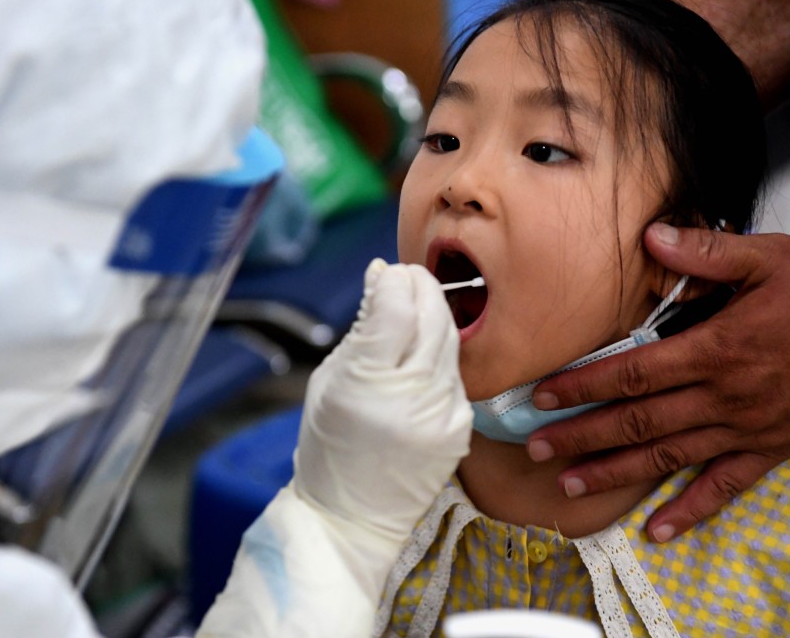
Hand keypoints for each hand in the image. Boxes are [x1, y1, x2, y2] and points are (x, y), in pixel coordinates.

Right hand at [296, 258, 471, 543]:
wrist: (353, 517)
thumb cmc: (329, 446)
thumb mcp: (328, 382)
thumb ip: (362, 332)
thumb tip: (383, 279)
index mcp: (367, 384)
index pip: (397, 306)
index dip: (392, 279)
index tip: (383, 272)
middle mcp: (413, 397)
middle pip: (433, 314)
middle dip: (419, 286)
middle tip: (403, 277)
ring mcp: (444, 414)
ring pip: (450, 339)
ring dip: (432, 314)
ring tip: (410, 309)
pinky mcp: (461, 427)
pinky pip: (455, 373)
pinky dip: (438, 354)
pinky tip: (420, 354)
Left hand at [527, 223, 789, 541]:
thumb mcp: (770, 258)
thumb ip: (706, 252)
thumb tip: (653, 235)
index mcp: (715, 350)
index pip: (632, 372)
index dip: (583, 385)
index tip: (543, 395)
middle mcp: (721, 397)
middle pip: (636, 421)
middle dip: (581, 435)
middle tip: (536, 448)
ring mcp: (743, 430)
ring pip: (667, 457)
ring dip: (615, 473)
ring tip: (570, 487)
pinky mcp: (768, 451)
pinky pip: (724, 487)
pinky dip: (690, 511)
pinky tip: (659, 530)